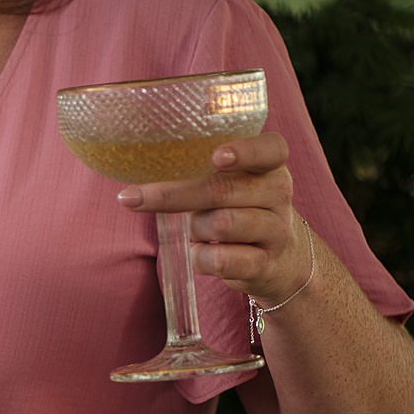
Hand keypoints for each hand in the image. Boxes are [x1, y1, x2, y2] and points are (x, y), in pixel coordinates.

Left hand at [117, 131, 312, 305]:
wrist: (282, 261)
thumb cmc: (242, 212)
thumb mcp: (235, 186)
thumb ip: (204, 173)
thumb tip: (141, 165)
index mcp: (271, 167)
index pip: (271, 149)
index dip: (245, 151)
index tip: (216, 156)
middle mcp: (278, 195)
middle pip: (223, 190)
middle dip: (173, 195)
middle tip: (132, 197)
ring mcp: (275, 231)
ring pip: (221, 224)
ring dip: (193, 229)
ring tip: (195, 231)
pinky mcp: (264, 264)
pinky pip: (221, 260)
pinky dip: (200, 258)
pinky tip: (201, 254)